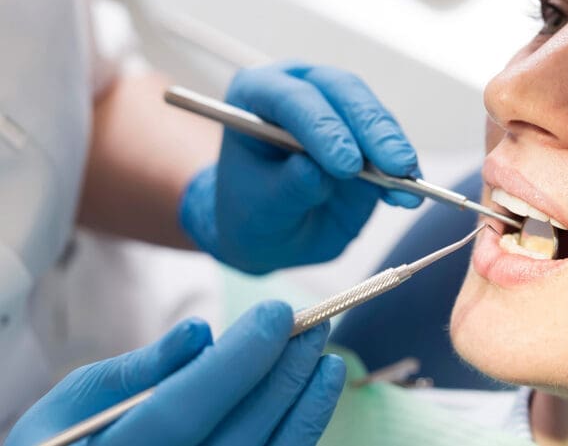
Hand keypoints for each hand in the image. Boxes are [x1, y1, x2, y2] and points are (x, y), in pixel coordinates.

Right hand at [6, 301, 343, 445]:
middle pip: (237, 434)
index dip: (237, 360)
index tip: (280, 311)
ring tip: (325, 359)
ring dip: (303, 407)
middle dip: (282, 374)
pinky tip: (315, 395)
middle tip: (314, 324)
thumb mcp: (75, 403)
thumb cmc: (66, 443)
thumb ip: (138, 370)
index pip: (183, 409)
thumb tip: (201, 332)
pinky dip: (300, 434)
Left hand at [179, 63, 422, 273]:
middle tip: (396, 165)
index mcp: (258, 92)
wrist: (272, 228)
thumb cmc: (253, 212)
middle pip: (343, 92)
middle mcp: (301, 88)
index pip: (293, 98)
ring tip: (409, 183)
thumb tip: (316, 172)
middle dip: (373, 130)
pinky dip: (403, 169)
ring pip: (374, 114)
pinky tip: (411, 191)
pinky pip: (391, 144)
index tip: (346, 164)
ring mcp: (339, 108)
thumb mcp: (259, 210)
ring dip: (394, 147)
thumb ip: (286, 188)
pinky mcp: (368, 133)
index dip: (322, 127)